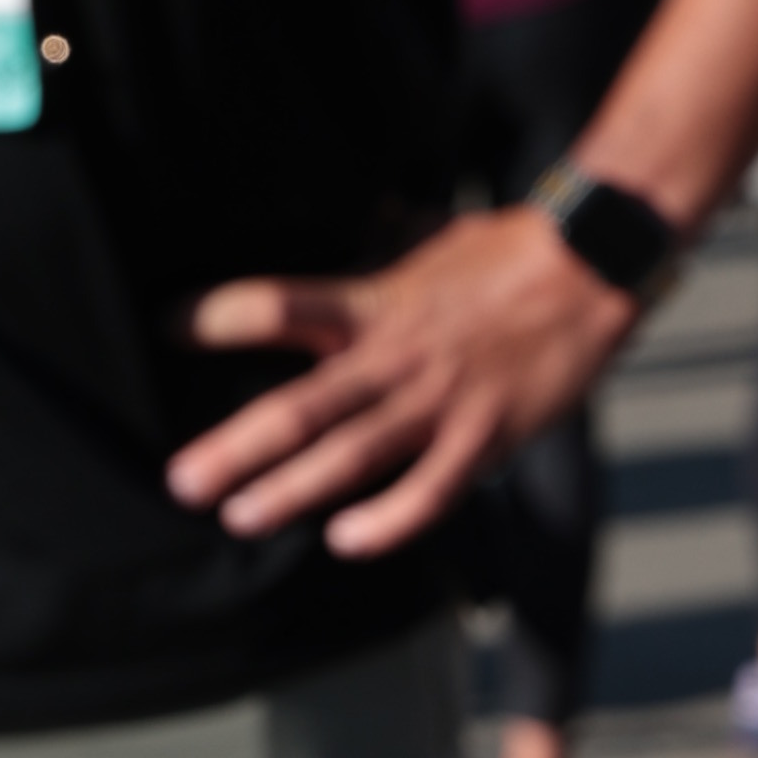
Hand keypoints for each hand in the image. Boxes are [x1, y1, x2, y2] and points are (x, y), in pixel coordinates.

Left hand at [173, 205, 650, 554]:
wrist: (590, 267)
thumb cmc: (506, 253)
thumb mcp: (428, 237)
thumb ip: (384, 243)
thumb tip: (369, 216)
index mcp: (371, 303)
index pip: (274, 305)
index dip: (215, 316)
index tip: (168, 328)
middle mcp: (394, 355)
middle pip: (300, 406)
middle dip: (236, 448)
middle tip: (184, 482)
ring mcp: (440, 400)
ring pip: (353, 454)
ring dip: (292, 490)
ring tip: (241, 518)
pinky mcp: (486, 435)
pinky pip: (432, 489)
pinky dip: (391, 518)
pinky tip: (348, 541)